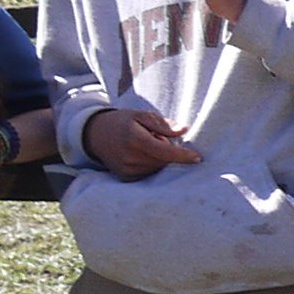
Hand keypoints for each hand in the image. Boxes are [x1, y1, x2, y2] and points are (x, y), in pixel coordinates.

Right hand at [84, 106, 203, 179]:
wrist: (95, 135)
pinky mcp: (125, 177)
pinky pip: (148, 174)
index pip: (165, 151)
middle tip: (157, 139)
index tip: (198, 158)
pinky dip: (151, 166)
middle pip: (163, 161)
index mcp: (135, 139)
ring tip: (146, 146)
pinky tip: (142, 156)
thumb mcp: (141, 115)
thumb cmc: (122, 122)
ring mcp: (126, 169)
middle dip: (168, 152)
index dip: (183, 156)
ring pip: (157, 169)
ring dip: (159, 159)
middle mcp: (130, 157)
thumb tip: (183, 130)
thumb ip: (163, 124)